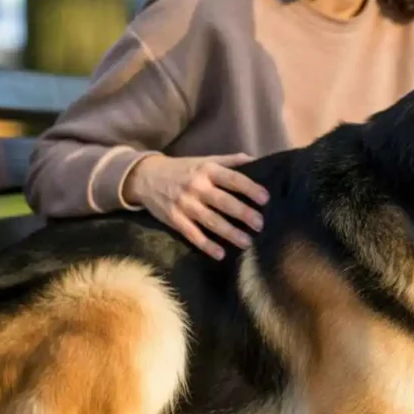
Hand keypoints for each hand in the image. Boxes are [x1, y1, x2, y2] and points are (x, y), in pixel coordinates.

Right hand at [122, 154, 269, 259]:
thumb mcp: (205, 160)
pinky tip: (220, 254)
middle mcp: (197, 187)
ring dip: (229, 233)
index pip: (233, 179)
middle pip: (223, 201)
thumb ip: (230, 161)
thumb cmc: (183, 169)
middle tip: (260, 224)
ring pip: (210, 220)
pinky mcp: (174, 219)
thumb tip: (257, 160)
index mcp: (207, 170)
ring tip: (247, 243)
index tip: (265, 198)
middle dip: (243, 213)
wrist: (147, 176)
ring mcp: (185, 204)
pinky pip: (192, 234)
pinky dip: (206, 245)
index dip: (250, 188)